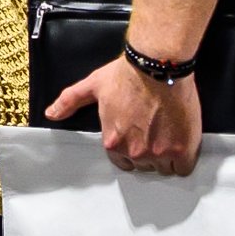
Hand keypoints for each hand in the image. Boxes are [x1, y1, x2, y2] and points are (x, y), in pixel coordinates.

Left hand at [46, 54, 202, 174]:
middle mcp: (135, 151)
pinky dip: (183, 160)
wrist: (158, 66)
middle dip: (148, 152)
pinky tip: (182, 146)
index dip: (129, 149)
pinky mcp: (183, 149)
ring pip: (163, 167)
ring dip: (166, 156)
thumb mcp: (92, 86)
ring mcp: (160, 152)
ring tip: (168, 136)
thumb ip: (70, 101)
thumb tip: (51, 113)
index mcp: (112, 141)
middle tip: (153, 132)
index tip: (137, 138)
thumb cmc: (126, 74)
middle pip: (143, 165)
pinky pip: (182, 169)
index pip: (121, 161)